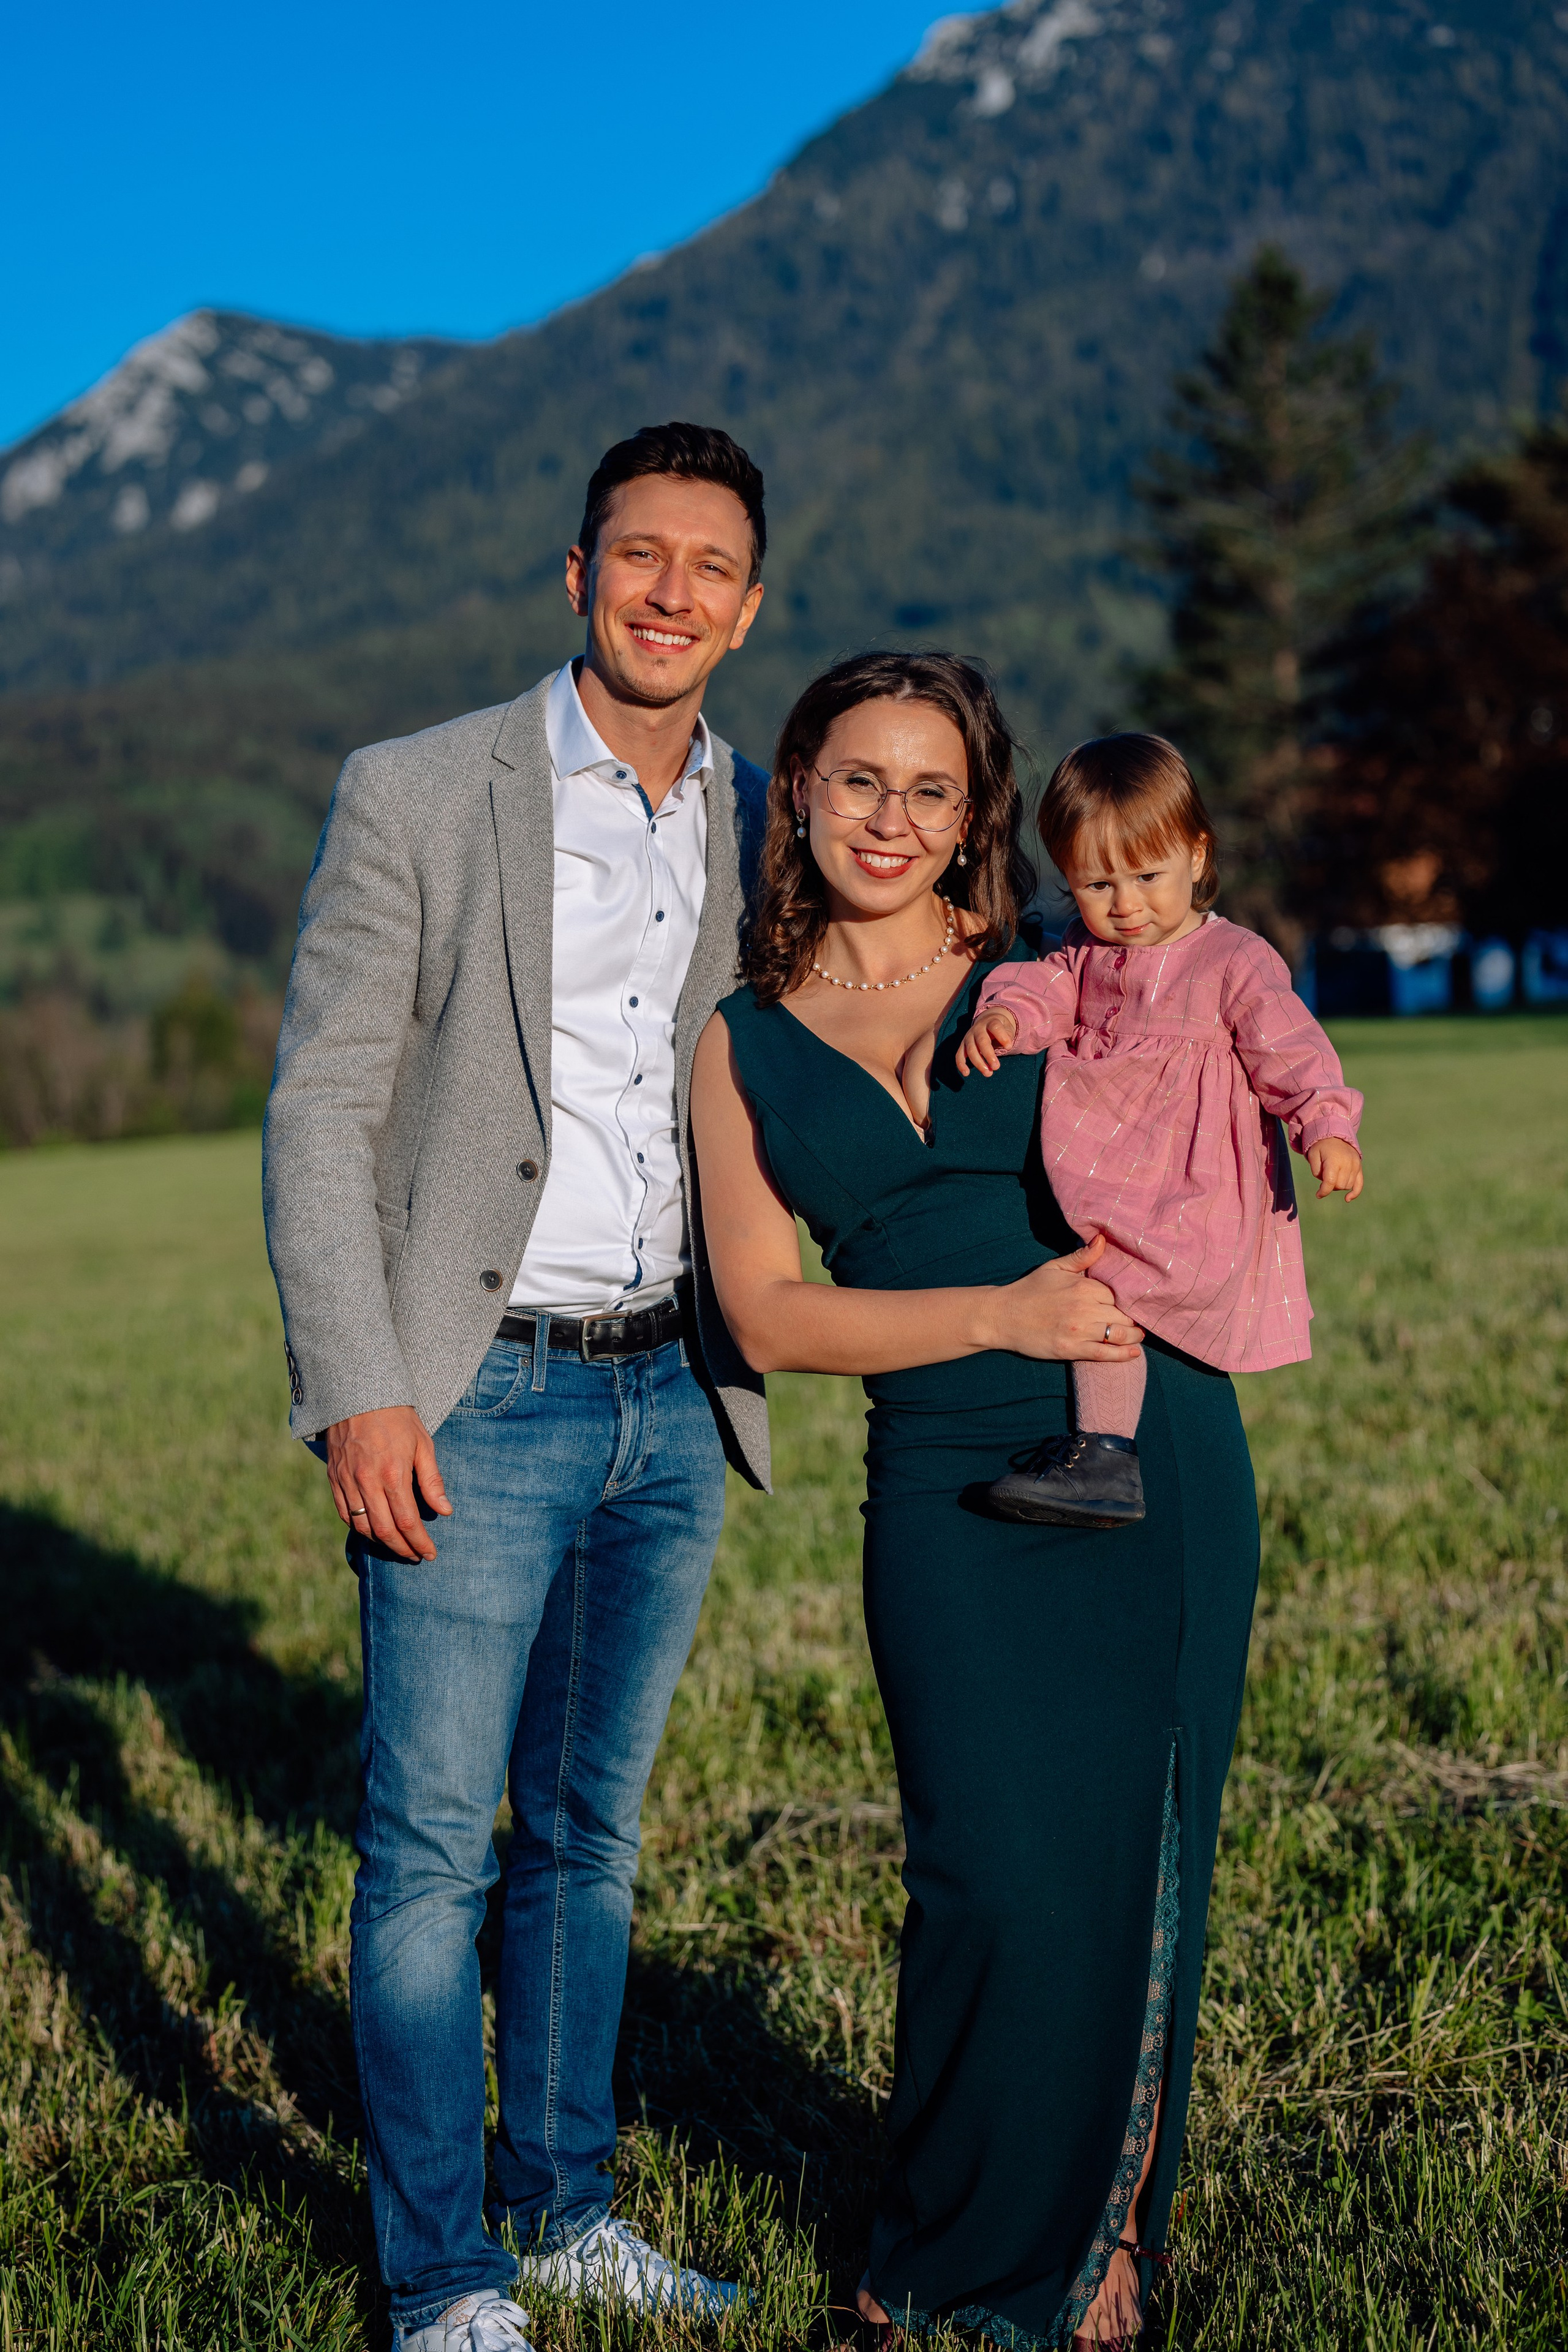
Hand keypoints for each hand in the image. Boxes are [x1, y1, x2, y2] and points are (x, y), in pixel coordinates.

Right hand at [326, 1405, 452, 1561]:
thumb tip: (445, 1511)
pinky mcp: (334, 1478)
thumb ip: (432, 1481)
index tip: (430, 1553)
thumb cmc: (397, 1417)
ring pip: (362, 1527)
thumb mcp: (423, 1444)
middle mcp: (367, 1481)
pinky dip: (359, 1528)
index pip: (407, 1522)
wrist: (358, 1393)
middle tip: (415, 1556)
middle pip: (384, 1531)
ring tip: (397, 1546)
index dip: (419, 1542)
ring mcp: (347, 1481)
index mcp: (393, 1474)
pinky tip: (372, 1531)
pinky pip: (344, 1513)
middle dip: (402, 1549)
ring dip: (381, 1543)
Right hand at [954, 1005, 1018, 1076]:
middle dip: (988, 1055)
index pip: (995, 1027)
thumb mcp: (1007, 1027)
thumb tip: (1007, 1046)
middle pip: (982, 1040)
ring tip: (988, 1073)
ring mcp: (969, 1036)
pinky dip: (961, 1064)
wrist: (987, 1021)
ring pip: (971, 1050)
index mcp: (991, 1022)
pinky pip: (959, 1055)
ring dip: (978, 1062)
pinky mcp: (963, 1045)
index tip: (1009, 1047)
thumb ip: (1008, 1035)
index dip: (1002, 1037)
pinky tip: (966, 1073)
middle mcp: (978, 1028)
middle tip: (996, 1067)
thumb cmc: (1001, 1028)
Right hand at [975, 1234, 1143, 1360]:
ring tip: (1137, 1336)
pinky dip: (1123, 1355)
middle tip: (1137, 1322)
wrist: (1003, 1316)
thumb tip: (1103, 1239)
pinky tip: (1133, 1353)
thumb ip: (1082, 1256)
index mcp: (1084, 1286)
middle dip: (1132, 1319)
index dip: (1125, 1300)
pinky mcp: (1072, 1350)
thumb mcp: (1055, 1267)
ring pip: (1119, 1335)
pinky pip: (1105, 1354)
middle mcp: (1085, 1308)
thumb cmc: (1029, 1290)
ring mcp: (1080, 1331)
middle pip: (1123, 1315)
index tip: (1130, 1304)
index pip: (1118, 1294)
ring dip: (1133, 1337)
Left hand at [1307, 1137, 1363, 1200]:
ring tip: (1333, 1175)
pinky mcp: (1359, 1167)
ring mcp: (1355, 1165)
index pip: (1330, 1181)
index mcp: (1334, 1160)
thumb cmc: (1321, 1147)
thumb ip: (1316, 1171)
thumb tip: (1325, 1184)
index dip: (1323, 1191)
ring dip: (1339, 1186)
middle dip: (1330, 1186)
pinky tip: (1347, 1199)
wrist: (1335, 1135)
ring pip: (1347, 1186)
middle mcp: (1347, 1163)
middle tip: (1324, 1177)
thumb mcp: (1313, 1156)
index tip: (1318, 1195)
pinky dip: (1355, 1192)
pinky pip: (1359, 1184)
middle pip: (1339, 1185)